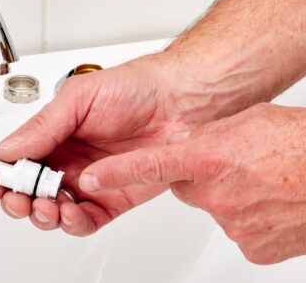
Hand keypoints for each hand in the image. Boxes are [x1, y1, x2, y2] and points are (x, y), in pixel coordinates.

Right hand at [0, 54, 209, 235]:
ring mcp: (87, 181)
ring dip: (42, 215)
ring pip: (51, 211)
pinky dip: (74, 223)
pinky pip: (85, 220)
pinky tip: (73, 211)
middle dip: (16, 200)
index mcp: (51, 134)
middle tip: (20, 198)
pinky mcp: (112, 198)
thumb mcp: (79, 99)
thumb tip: (8, 149)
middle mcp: (65, 160)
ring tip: (47, 206)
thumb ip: (42, 127)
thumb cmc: (134, 89)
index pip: (12, 160)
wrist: (182, 100)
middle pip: (26, 192)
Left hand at [81, 103, 305, 263]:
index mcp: (209, 157)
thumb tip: (183, 141)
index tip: (87, 180)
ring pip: (214, 208)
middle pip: (187, 187)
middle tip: (235, 163)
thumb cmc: (300, 145)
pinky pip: (237, 229)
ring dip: (230, 195)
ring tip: (262, 178)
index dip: (116, 173)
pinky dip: (249, 216)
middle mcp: (215, 194)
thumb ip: (204, 135)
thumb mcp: (246, 122)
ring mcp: (234, 223)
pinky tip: (269, 199)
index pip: (150, 165)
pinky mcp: (252, 247)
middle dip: (201, 176)